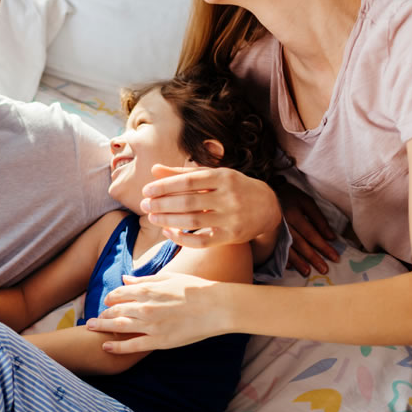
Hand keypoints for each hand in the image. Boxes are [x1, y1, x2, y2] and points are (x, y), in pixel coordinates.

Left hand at [83, 270, 224, 352]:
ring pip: (119, 326)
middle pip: (116, 310)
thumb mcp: (168, 278)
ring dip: (103, 327)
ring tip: (91, 328)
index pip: (120, 293)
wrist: (216, 306)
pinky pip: (132, 345)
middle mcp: (145, 307)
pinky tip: (105, 346)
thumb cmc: (195, 288)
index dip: (110, 298)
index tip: (106, 301)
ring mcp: (151, 325)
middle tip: (92, 319)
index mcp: (148, 290)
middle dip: (102, 314)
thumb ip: (144, 280)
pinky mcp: (159, 341)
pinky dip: (117, 346)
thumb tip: (125, 279)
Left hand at [140, 165, 280, 248]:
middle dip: (162, 204)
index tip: (146, 190)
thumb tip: (154, 170)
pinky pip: (202, 241)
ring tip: (152, 218)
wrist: (268, 207)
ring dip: (168, 220)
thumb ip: (182, 173)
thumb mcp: (213, 175)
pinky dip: (182, 239)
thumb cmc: (233, 187)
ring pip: (193, 221)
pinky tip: (168, 233)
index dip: (165, 186)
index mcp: (223, 177)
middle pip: (188, 201)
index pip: (188, 180)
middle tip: (144, 205)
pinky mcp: (231, 236)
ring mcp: (231, 218)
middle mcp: (229, 196)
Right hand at [277, 181, 337, 275]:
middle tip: (324, 270)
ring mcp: (274, 230)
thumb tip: (331, 237)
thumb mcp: (306, 202)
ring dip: (298, 262)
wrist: (268, 191)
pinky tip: (289, 266)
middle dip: (313, 257)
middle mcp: (283, 224)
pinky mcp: (269, 234)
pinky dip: (282, 257)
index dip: (323, 246)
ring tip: (307, 272)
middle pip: (300, 243)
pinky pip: (275, 248)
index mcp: (294, 214)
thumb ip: (319, 219)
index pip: (311, 234)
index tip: (335, 257)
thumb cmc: (291, 197)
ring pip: (288, 248)